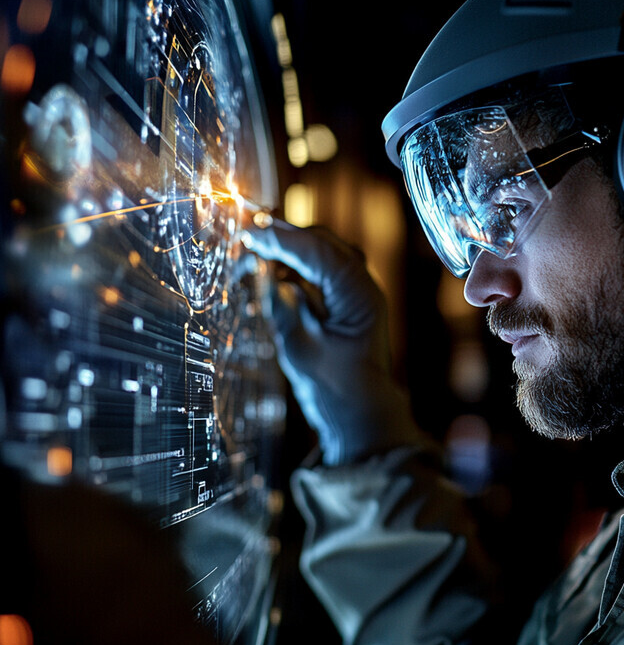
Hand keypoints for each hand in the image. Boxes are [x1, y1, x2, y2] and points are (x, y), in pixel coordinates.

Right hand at [242, 219, 423, 465]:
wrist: (359, 413)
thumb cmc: (336, 388)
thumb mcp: (301, 350)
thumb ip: (281, 309)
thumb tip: (259, 273)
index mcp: (359, 294)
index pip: (318, 251)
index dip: (281, 239)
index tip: (248, 231)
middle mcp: (361, 285)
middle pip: (318, 244)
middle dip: (280, 239)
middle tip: (241, 239)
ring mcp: (354, 290)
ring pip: (315, 253)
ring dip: (283, 252)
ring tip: (247, 261)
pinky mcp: (341, 298)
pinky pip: (314, 270)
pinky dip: (289, 268)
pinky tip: (264, 277)